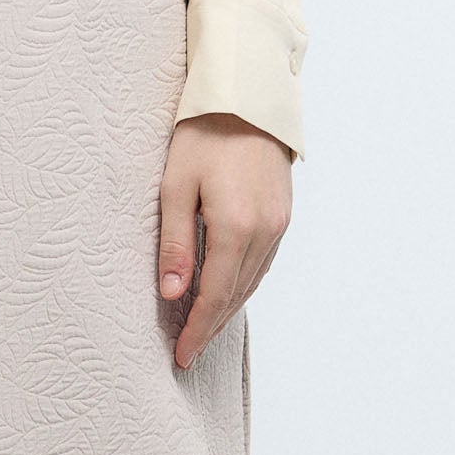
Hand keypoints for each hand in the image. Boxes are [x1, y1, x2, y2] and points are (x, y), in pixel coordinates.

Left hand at [158, 115, 290, 371]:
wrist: (247, 98)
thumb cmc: (203, 135)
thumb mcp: (175, 187)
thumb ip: (175, 244)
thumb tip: (171, 294)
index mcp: (235, 227)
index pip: (214, 296)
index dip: (197, 330)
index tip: (181, 356)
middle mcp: (264, 231)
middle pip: (235, 295)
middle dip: (211, 327)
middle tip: (189, 353)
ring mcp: (278, 224)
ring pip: (252, 282)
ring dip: (228, 309)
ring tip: (204, 330)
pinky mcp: (283, 214)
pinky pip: (263, 263)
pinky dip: (243, 285)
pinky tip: (228, 293)